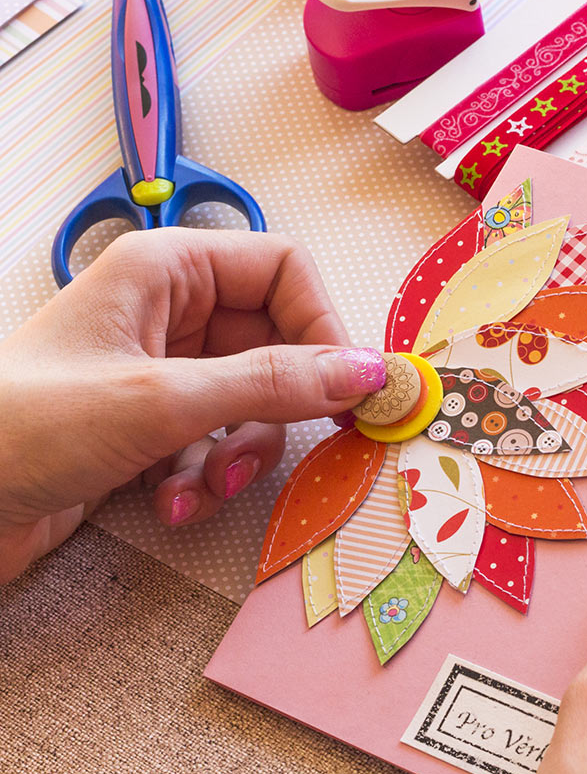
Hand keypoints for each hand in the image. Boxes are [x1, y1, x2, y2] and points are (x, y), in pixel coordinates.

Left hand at [0, 228, 385, 582]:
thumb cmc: (28, 426)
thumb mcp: (163, 400)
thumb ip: (272, 383)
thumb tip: (366, 371)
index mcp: (169, 269)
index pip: (284, 269)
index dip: (323, 324)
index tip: (349, 387)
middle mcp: (172, 312)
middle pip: (276, 344)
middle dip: (276, 409)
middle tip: (289, 448)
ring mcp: (164, 371)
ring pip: (253, 402)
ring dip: (240, 454)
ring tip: (204, 488)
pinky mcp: (154, 425)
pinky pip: (217, 441)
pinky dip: (205, 478)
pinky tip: (171, 504)